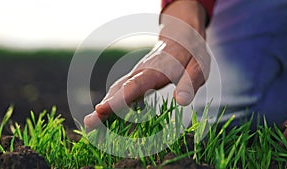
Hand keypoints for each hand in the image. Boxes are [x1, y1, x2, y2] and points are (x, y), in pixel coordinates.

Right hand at [84, 0, 208, 129]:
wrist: (180, 38)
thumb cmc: (190, 54)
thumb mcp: (198, 67)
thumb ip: (189, 83)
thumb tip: (181, 102)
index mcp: (156, 70)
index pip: (134, 86)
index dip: (118, 100)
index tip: (101, 110)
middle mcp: (141, 73)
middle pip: (118, 90)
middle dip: (103, 108)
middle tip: (88, 125)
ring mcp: (137, 77)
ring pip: (117, 92)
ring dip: (104, 109)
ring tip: (91, 127)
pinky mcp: (137, 81)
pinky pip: (122, 94)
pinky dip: (113, 106)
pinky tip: (108, 120)